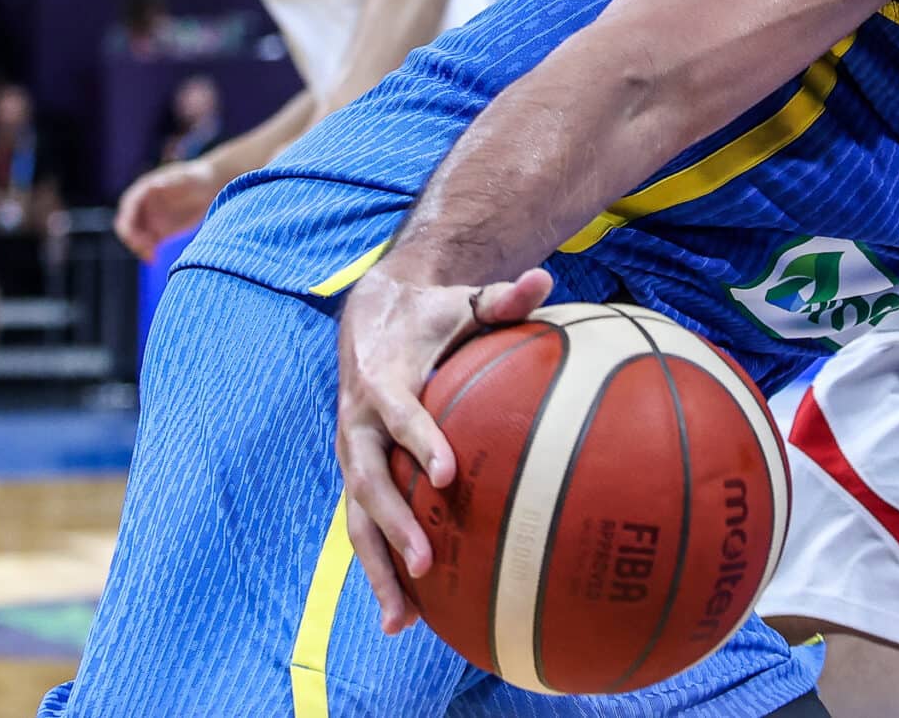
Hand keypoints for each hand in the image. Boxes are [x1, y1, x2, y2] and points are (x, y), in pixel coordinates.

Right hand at [113, 159, 226, 261]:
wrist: (211, 187)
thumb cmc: (198, 179)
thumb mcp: (186, 178)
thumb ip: (171, 182)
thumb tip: (155, 185)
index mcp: (143, 191)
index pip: (127, 209)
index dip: (128, 223)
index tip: (134, 237)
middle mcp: (142, 206)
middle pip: (127, 226)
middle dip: (132, 239)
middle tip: (145, 250)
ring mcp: (150, 219)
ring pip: (135, 238)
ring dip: (139, 248)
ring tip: (151, 257)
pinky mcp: (159, 232)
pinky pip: (148, 245)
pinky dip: (148, 253)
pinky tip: (154, 260)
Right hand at [336, 264, 553, 632]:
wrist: (371, 316)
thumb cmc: (433, 314)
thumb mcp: (465, 299)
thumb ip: (503, 296)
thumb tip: (545, 278)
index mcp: (385, 382)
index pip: (401, 415)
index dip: (421, 442)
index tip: (448, 476)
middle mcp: (359, 425)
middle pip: (369, 481)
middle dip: (395, 524)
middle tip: (427, 562)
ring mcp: (354, 456)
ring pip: (358, 518)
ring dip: (377, 568)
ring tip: (401, 620)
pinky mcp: (359, 476)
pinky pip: (364, 527)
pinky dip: (380, 570)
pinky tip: (408, 617)